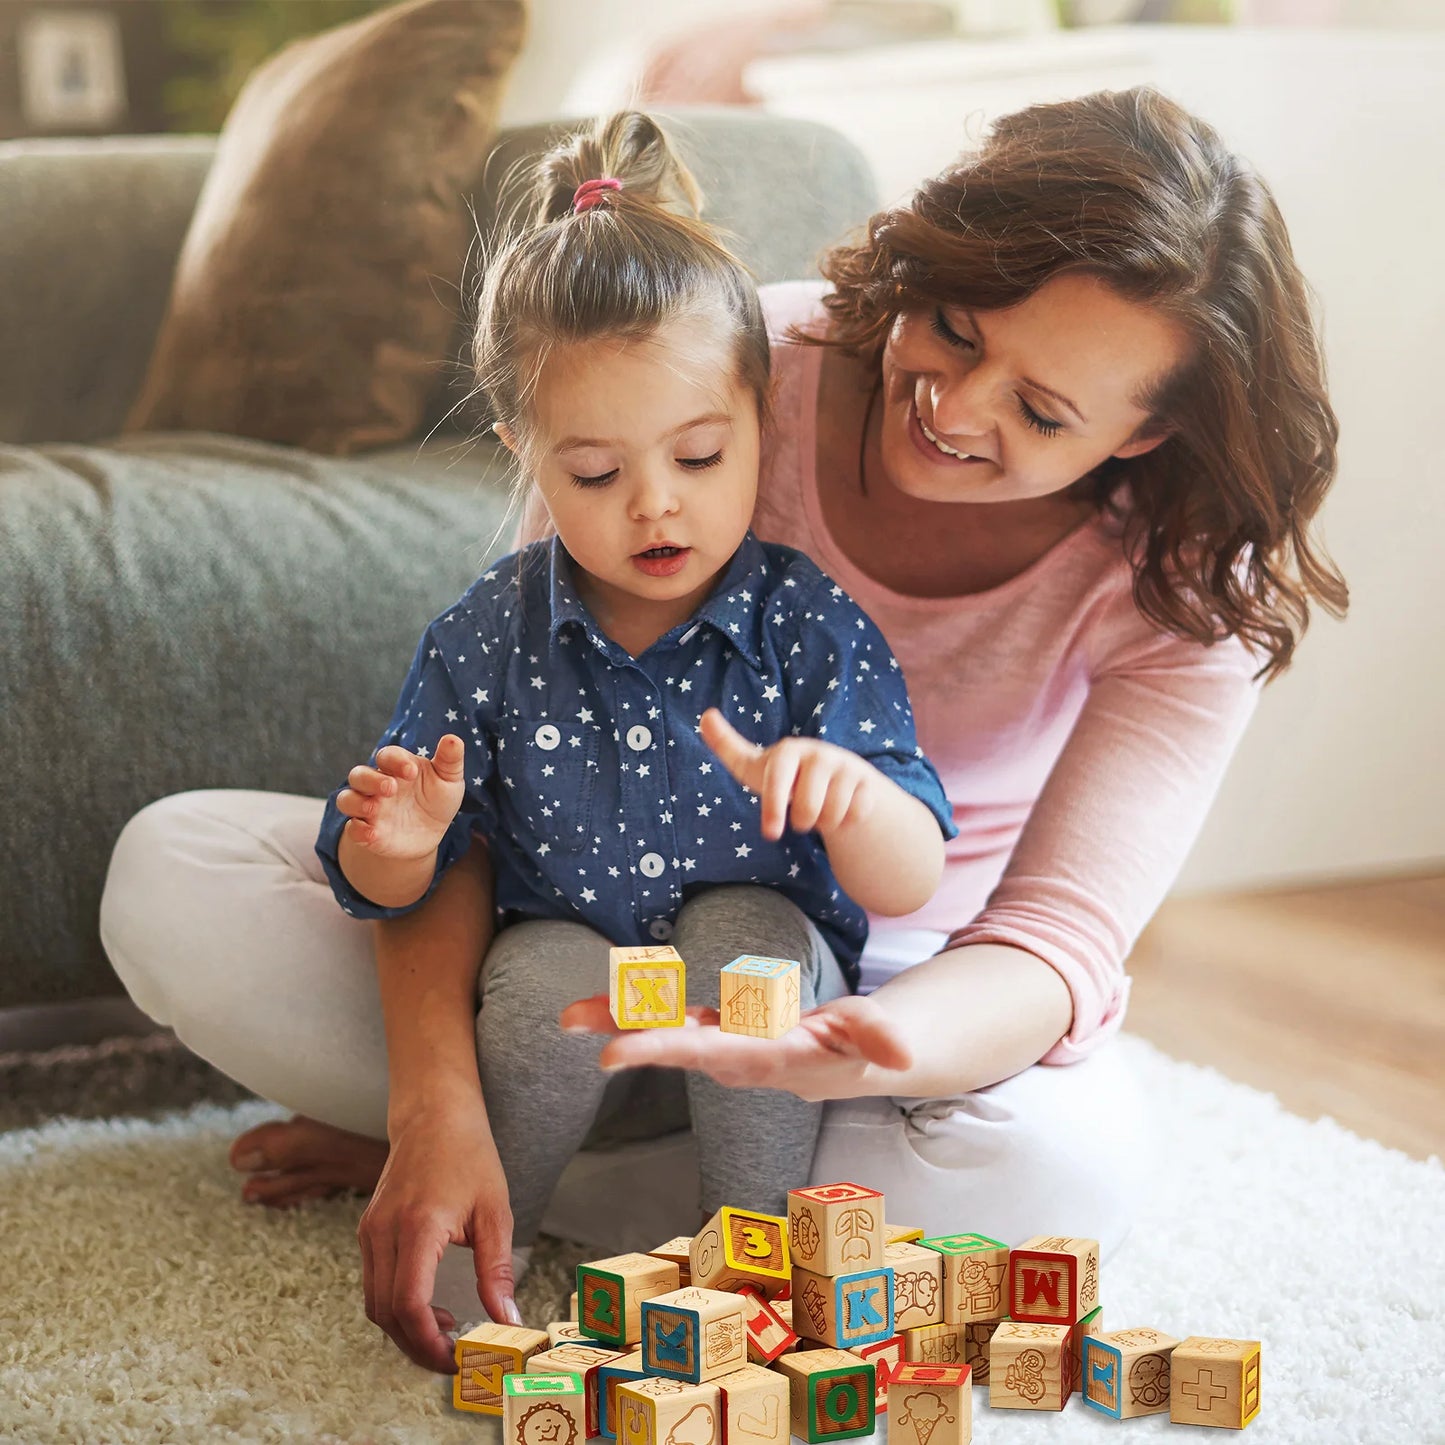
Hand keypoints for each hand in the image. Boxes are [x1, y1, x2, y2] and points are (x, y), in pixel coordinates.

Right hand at [337, 735, 465, 860]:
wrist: (431, 834)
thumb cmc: (437, 799)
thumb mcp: (448, 779)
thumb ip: (450, 759)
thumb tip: (453, 739)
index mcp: (396, 767)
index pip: (387, 756)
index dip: (395, 761)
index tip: (412, 771)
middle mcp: (377, 785)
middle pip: (358, 775)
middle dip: (370, 780)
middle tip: (391, 788)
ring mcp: (369, 808)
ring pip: (347, 799)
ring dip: (356, 802)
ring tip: (375, 808)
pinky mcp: (367, 832)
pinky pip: (353, 829)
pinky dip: (358, 831)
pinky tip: (373, 834)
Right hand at [357, 1103, 517, 1373]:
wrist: (434, 1114)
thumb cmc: (469, 1154)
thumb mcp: (495, 1211)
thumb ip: (497, 1270)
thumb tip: (508, 1320)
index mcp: (418, 1225)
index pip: (409, 1304)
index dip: (430, 1343)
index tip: (458, 1359)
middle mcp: (384, 1231)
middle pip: (386, 1314)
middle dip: (418, 1347)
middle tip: (455, 1359)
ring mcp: (370, 1231)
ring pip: (375, 1304)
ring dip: (406, 1330)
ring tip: (447, 1334)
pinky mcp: (368, 1230)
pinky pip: (374, 1284)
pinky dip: (396, 1307)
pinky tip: (430, 1308)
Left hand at [559, 993, 912, 1103]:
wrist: (843, 1063)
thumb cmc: (857, 1046)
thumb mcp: (874, 1037)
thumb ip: (880, 1036)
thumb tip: (900, 1052)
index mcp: (760, 1055)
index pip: (703, 1052)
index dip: (657, 1049)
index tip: (611, 1053)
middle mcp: (729, 1055)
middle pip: (669, 1041)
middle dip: (621, 1032)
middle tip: (567, 1020)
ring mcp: (718, 1042)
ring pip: (661, 1027)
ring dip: (616, 1017)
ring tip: (568, 1013)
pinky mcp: (713, 1026)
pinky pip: (669, 1014)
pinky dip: (635, 1006)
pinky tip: (602, 998)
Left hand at [700, 708, 880, 841]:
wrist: (833, 778)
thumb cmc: (786, 775)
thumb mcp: (755, 765)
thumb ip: (727, 745)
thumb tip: (705, 716)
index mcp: (790, 750)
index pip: (778, 780)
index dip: (773, 807)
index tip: (770, 835)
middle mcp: (820, 753)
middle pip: (808, 808)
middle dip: (802, 821)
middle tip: (800, 813)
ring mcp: (846, 766)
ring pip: (833, 814)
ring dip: (824, 823)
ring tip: (820, 809)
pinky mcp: (868, 782)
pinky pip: (855, 815)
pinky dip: (846, 822)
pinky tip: (842, 809)